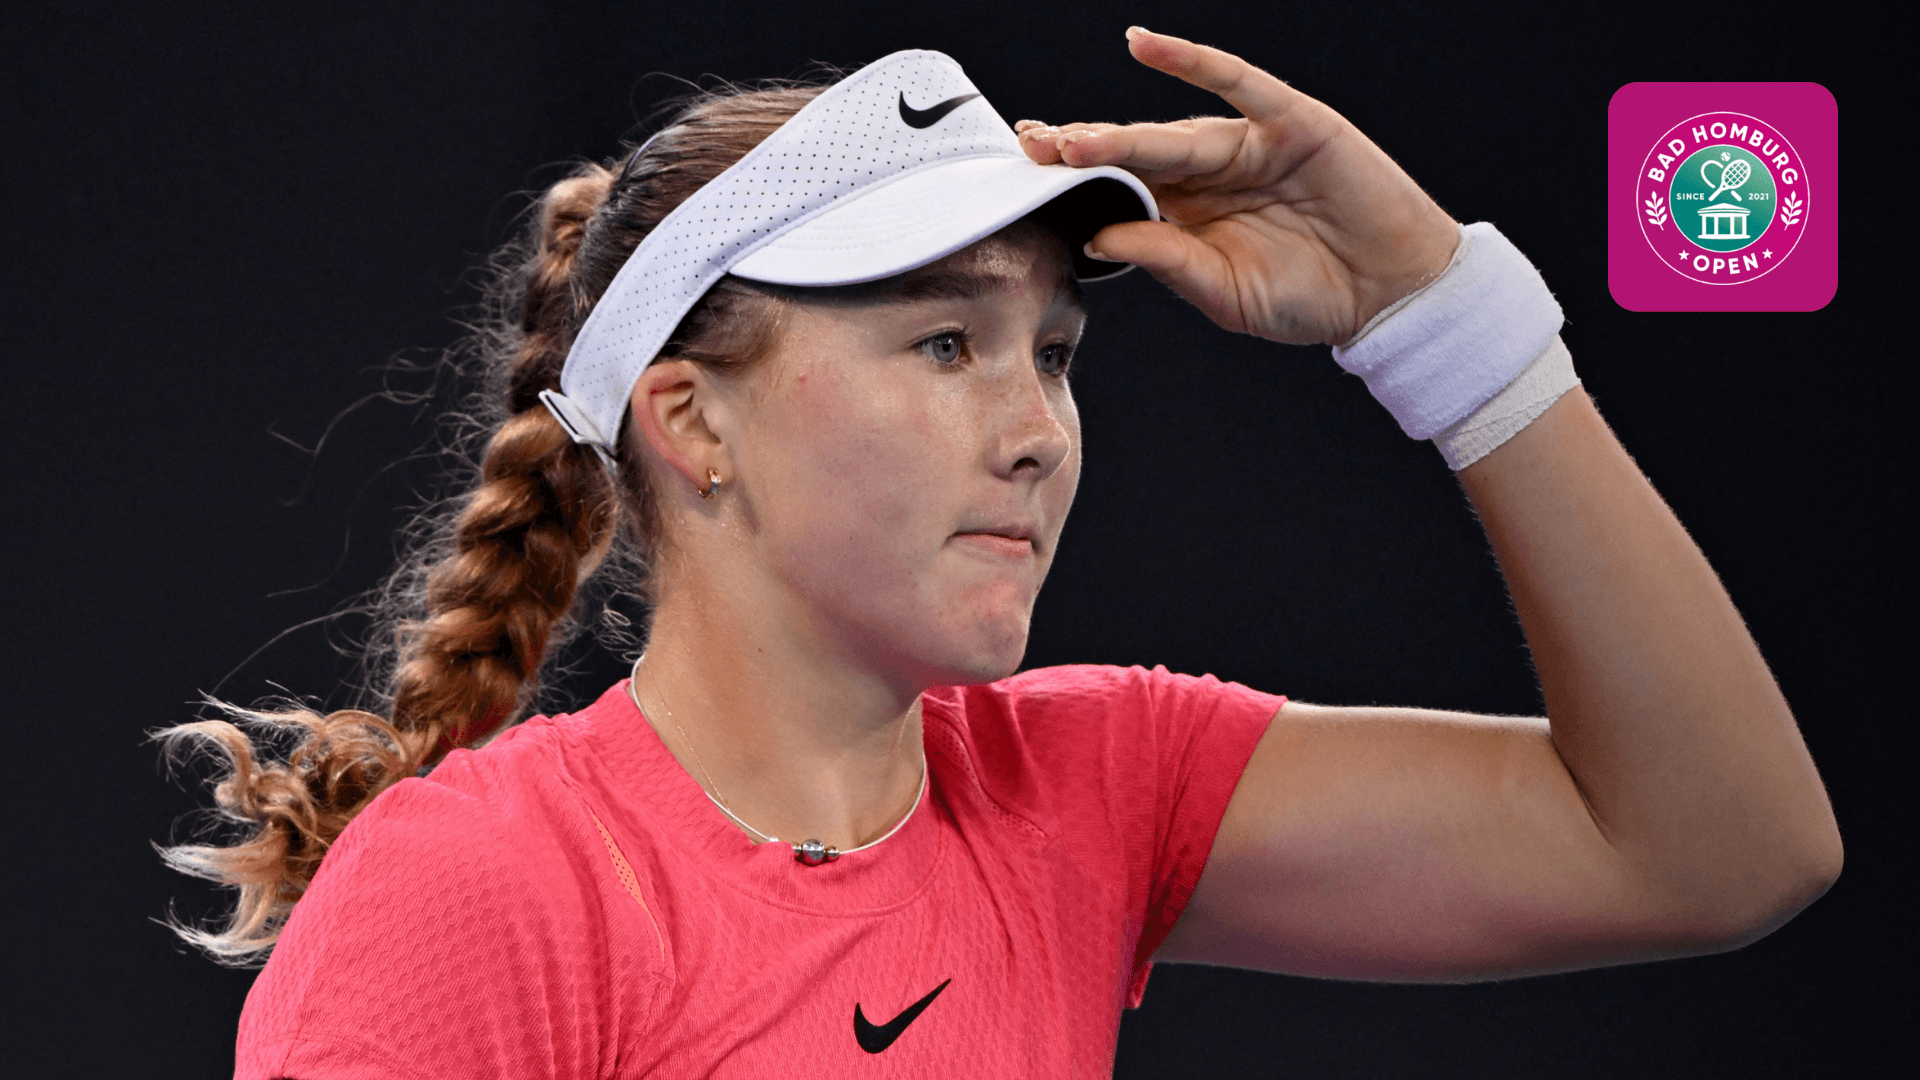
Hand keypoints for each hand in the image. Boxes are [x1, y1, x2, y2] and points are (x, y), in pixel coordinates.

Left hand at [1018, 28, 1460, 346]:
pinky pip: (1236, 83)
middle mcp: (1210, 175)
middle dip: (1079, 151)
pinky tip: (1146, 44)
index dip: (1077, 183)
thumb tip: (1099, 234)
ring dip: (1117, 132)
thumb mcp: (1224, 292)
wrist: (1390, 294)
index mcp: (1190, 216)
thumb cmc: (1311, 297)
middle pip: (1132, 155)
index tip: (1024, 180)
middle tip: (1029, 150)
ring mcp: (1247, 145)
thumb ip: (1167, 261)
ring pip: (1170, 131)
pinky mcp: (1289, 123)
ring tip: (1068, 139)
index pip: (1121, 191)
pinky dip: (1191, 61)